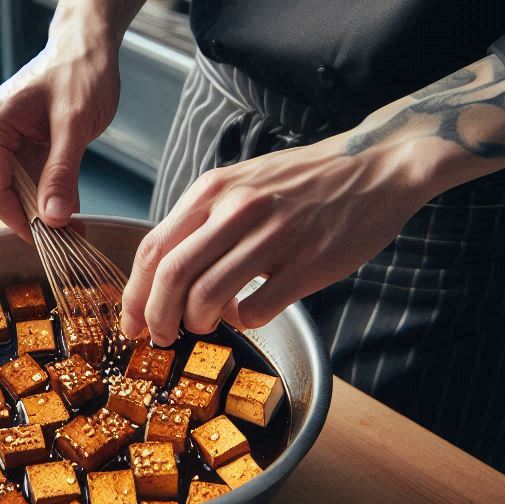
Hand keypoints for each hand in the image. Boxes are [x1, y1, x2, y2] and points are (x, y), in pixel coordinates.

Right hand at [0, 28, 119, 237]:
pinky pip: (29, 183)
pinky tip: (73, 214)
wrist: (88, 47)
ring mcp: (0, 143)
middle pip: (3, 195)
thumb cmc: (79, 71)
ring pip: (16, 194)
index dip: (22, 222)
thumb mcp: (74, 124)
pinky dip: (49, 200)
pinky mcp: (18, 148)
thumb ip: (62, 173)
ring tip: (77, 230)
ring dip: (44, 214)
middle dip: (36, 220)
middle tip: (73, 239)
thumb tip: (54, 219)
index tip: (52, 243)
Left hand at [121, 132, 431, 343]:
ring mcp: (272, 237)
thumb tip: (166, 271)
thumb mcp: (241, 183)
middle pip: (172, 275)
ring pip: (208, 296)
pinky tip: (250, 313)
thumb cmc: (302, 181)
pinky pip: (257, 310)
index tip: (131, 320)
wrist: (372, 167)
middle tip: (161, 336)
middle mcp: (236, 209)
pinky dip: (244, 322)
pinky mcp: (308, 264)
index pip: (153, 248)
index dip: (135, 293)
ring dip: (199, 322)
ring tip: (206, 324)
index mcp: (213, 190)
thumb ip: (204, 219)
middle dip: (157, 316)